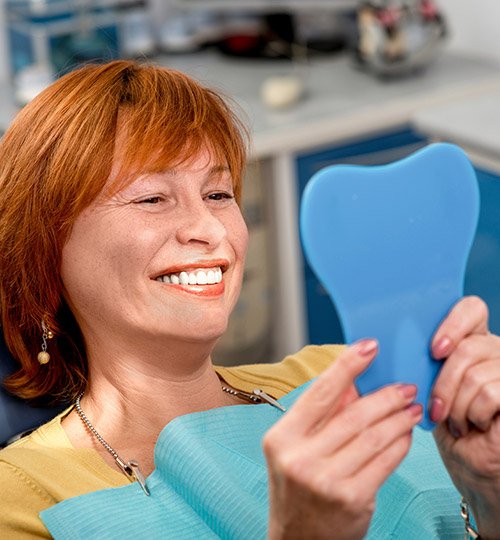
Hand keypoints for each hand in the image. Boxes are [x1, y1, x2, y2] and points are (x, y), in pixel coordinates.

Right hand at [263, 340, 421, 539]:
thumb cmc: (298, 488)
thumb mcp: (297, 448)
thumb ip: (322, 416)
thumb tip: (355, 382)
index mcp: (282, 437)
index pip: (319, 393)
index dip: (347, 366)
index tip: (369, 346)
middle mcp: (300, 458)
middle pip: (353, 415)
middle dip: (385, 396)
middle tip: (405, 386)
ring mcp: (326, 480)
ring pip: (374, 436)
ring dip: (398, 419)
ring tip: (412, 408)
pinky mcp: (352, 499)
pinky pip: (385, 461)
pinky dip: (400, 444)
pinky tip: (406, 435)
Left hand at [430, 296, 499, 537]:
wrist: (471, 465)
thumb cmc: (446, 422)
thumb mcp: (428, 384)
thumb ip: (417, 357)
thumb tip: (376, 341)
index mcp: (473, 338)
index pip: (471, 308)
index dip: (453, 323)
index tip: (433, 350)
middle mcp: (496, 350)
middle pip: (469, 347)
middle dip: (444, 384)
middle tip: (438, 408)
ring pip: (476, 374)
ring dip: (457, 406)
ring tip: (457, 421)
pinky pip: (491, 394)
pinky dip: (475, 415)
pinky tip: (474, 426)